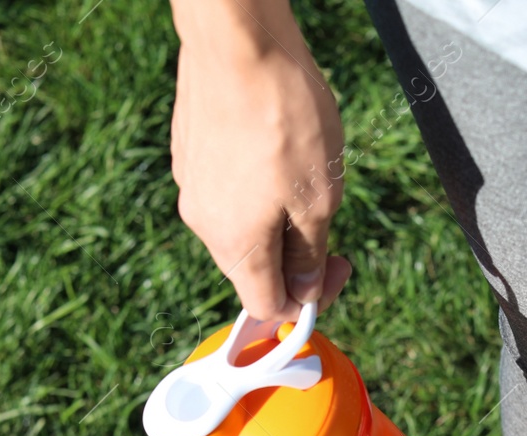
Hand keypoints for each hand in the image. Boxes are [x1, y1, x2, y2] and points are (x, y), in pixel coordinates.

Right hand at [170, 1, 351, 321]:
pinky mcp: (190, 151)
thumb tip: (304, 293)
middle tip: (330, 214)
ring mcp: (192, 184)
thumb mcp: (319, 197)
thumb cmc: (284, 117)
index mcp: (235, 245)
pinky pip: (227, 188)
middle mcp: (203, 223)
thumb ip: (310, 253)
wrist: (236, 41)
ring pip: (241, 224)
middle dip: (296, 253)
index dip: (307, 302)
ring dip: (277, 214)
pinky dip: (255, 183)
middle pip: (254, 265)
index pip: (267, 305)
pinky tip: (276, 143)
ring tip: (303, 166)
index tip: (336, 268)